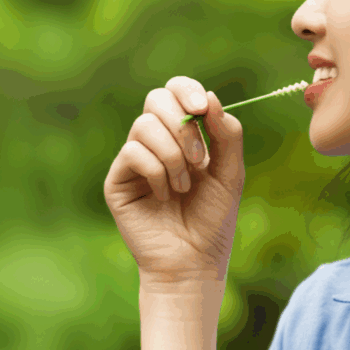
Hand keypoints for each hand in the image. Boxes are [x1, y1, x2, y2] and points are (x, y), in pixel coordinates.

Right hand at [103, 77, 244, 287]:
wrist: (194, 260)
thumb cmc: (213, 217)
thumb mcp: (231, 172)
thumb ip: (227, 134)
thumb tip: (211, 97)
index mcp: (184, 132)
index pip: (176, 90)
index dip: (187, 90)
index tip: (202, 108)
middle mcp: (156, 140)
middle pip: (156, 98)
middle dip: (183, 125)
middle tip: (201, 159)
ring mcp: (135, 158)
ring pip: (144, 125)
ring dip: (174, 155)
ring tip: (184, 185)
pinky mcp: (118, 179)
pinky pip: (133, 152)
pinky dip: (157, 172)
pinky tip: (165, 195)